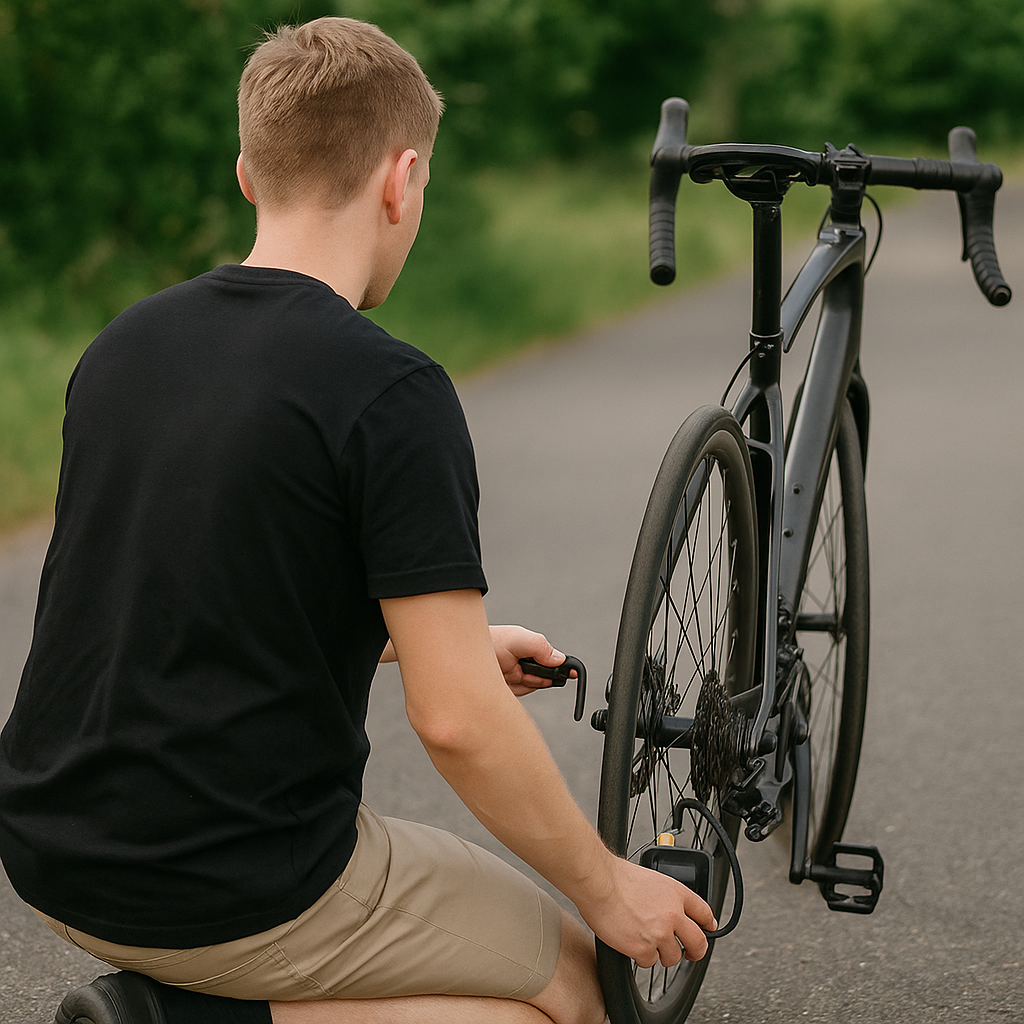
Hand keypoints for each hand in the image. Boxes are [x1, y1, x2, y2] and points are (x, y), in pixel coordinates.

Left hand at [489, 625, 568, 696]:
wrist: (461, 655)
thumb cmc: (489, 641)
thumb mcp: (518, 638)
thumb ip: (541, 647)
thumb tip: (560, 659)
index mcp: (532, 650)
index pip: (554, 662)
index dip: (564, 669)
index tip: (574, 673)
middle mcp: (527, 665)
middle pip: (546, 679)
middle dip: (539, 677)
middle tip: (525, 670)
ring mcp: (517, 679)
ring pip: (532, 688)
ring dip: (525, 683)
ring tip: (509, 671)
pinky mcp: (508, 692)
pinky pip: (519, 696)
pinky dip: (515, 690)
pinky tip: (504, 679)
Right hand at [579, 855, 717, 966]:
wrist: (599, 882)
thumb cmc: (616, 876)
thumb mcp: (651, 878)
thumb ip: (664, 896)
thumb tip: (667, 907)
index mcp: (676, 893)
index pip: (704, 912)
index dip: (708, 923)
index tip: (708, 928)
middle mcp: (672, 914)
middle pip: (698, 942)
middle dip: (696, 951)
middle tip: (691, 953)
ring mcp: (659, 933)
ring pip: (673, 957)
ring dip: (662, 954)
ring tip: (648, 944)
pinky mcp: (642, 948)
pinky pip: (649, 962)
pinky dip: (641, 957)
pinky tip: (632, 944)